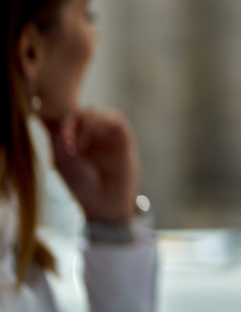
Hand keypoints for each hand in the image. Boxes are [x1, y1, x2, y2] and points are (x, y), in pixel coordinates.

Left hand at [44, 108, 140, 223]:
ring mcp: (104, 133)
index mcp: (71, 138)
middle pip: (78, 112)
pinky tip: (95, 135)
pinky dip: (102, 121)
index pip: (63, 117)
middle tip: (68, 141)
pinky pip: (113, 118)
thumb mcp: (61, 160)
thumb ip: (57, 136)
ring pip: (94, 112)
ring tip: (80, 144)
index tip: (59, 136)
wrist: (104, 199)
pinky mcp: (121, 135)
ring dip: (85, 123)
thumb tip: (48, 114)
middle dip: (71, 122)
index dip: (58, 119)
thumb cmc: (79, 184)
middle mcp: (88, 133)